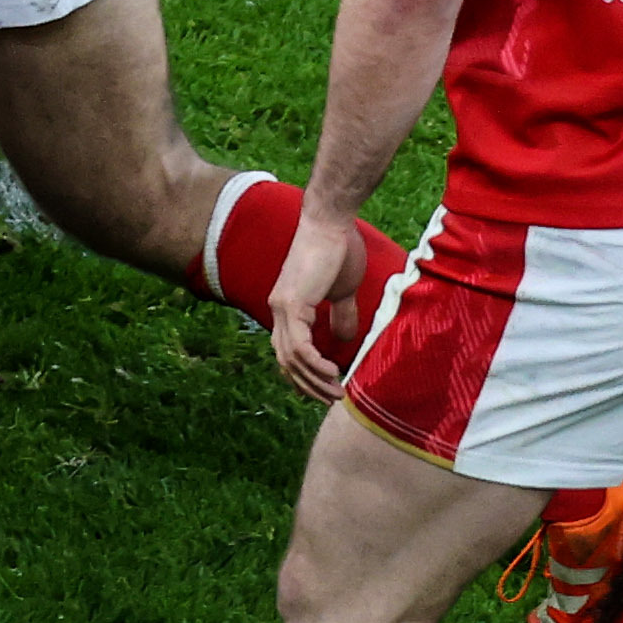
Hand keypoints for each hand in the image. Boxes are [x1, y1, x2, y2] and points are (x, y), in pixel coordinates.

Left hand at [267, 208, 368, 402]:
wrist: (331, 224)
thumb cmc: (338, 251)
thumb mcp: (340, 291)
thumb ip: (339, 314)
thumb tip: (344, 339)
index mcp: (287, 307)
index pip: (287, 350)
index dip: (301, 373)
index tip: (321, 388)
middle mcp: (278, 309)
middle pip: (286, 360)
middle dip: (308, 384)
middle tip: (332, 398)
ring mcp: (282, 306)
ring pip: (291, 357)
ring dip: (313, 379)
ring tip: (336, 391)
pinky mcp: (292, 303)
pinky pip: (299, 344)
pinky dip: (313, 363)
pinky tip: (332, 372)